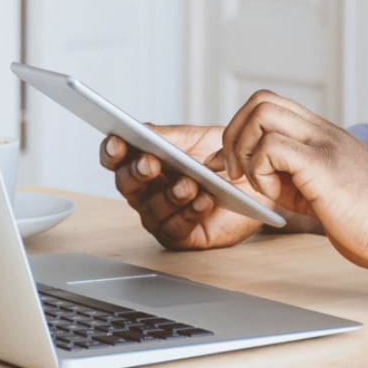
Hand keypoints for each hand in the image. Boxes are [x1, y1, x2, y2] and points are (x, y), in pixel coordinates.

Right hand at [101, 126, 278, 250]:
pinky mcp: (181, 236)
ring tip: (189, 183)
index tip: (118, 142)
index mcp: (142, 162)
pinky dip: (189, 213)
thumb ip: (167, 136)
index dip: (112, 151)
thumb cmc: (220, 158)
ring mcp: (160, 215)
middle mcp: (145, 191)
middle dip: (137, 172)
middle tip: (150, 163)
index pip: (116, 157)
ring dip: (169, 195)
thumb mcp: (194, 138)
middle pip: (127, 184)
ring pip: (151, 209)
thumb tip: (143, 131)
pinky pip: (176, 228)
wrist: (255, 180)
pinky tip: (203, 200)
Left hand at [221, 91, 367, 271]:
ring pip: (261, 113)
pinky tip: (275, 197)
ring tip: (257, 184)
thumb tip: (258, 180)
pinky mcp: (325, 166)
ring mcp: (325, 145)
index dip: (242, 132)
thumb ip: (296, 179)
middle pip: (260, 100)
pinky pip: (271, 147)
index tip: (234, 168)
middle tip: (235, 174)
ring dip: (244, 150)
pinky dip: (259, 171)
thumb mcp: (326, 191)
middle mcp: (324, 132)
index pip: (271, 105)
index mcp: (324, 136)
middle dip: (233, 136)